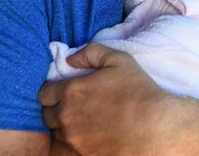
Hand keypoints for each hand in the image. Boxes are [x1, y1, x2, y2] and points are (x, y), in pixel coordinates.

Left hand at [38, 44, 169, 154]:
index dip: (54, 90)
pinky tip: (88, 135)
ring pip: (57, 133)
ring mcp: (73, 139)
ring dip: (65, 126)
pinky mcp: (82, 154)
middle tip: (75, 105)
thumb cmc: (138, 91)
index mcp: (71, 92)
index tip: (67, 90)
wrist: (155, 128)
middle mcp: (66, 117)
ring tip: (84, 120)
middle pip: (47, 114)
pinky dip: (73, 141)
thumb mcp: (119, 59)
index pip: (44, 93)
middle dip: (57, 108)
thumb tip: (70, 59)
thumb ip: (91, 52)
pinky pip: (66, 148)